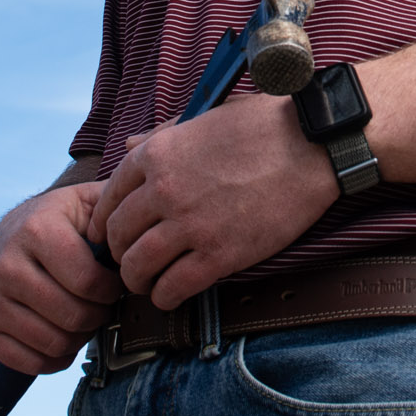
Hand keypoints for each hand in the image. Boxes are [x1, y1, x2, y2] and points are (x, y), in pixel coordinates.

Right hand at [0, 180, 124, 373]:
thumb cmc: (62, 221)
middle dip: (98, 315)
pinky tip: (60, 334)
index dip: (111, 290)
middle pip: (73, 317)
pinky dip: (54, 358)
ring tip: (82, 316)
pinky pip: (29, 363)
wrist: (9, 234)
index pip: (88, 283)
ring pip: (54, 343)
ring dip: (79, 337)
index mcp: (36, 230)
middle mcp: (5, 264)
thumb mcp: (88, 202)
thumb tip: (146, 230)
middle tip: (100, 304)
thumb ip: (118, 209)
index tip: (113, 283)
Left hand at [93, 91, 339, 309]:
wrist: (311, 144)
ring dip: (137, 280)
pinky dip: (164, 297)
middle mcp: (164, 190)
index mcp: (158, 154)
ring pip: (138, 267)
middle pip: (118, 235)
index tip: (110, 234)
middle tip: (129, 261)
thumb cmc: (264, 125)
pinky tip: (170, 296)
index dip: (105, 222)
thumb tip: (130, 144)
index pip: (109, 197)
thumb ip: (163, 135)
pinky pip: (173, 287)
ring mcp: (190, 225)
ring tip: (146, 284)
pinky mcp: (219, 254)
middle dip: (119, 253)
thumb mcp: (204, 118)